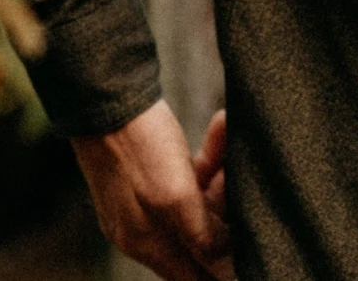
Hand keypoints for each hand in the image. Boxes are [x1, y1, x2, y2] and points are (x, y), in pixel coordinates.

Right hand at [71, 99, 233, 280]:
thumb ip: (200, 236)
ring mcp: (146, 199)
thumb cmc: (139, 146)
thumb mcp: (174, 197)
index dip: (221, 268)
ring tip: (226, 136)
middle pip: (200, 235)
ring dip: (220, 173)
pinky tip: (221, 126)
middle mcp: (145, 228)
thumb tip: (223, 267)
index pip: (192, 276)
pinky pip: (190, 172)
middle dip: (224, 209)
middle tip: (238, 177)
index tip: (249, 249)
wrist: (108, 95)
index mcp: (147, 243)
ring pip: (199, 199)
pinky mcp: (151, 171)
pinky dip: (208, 154)